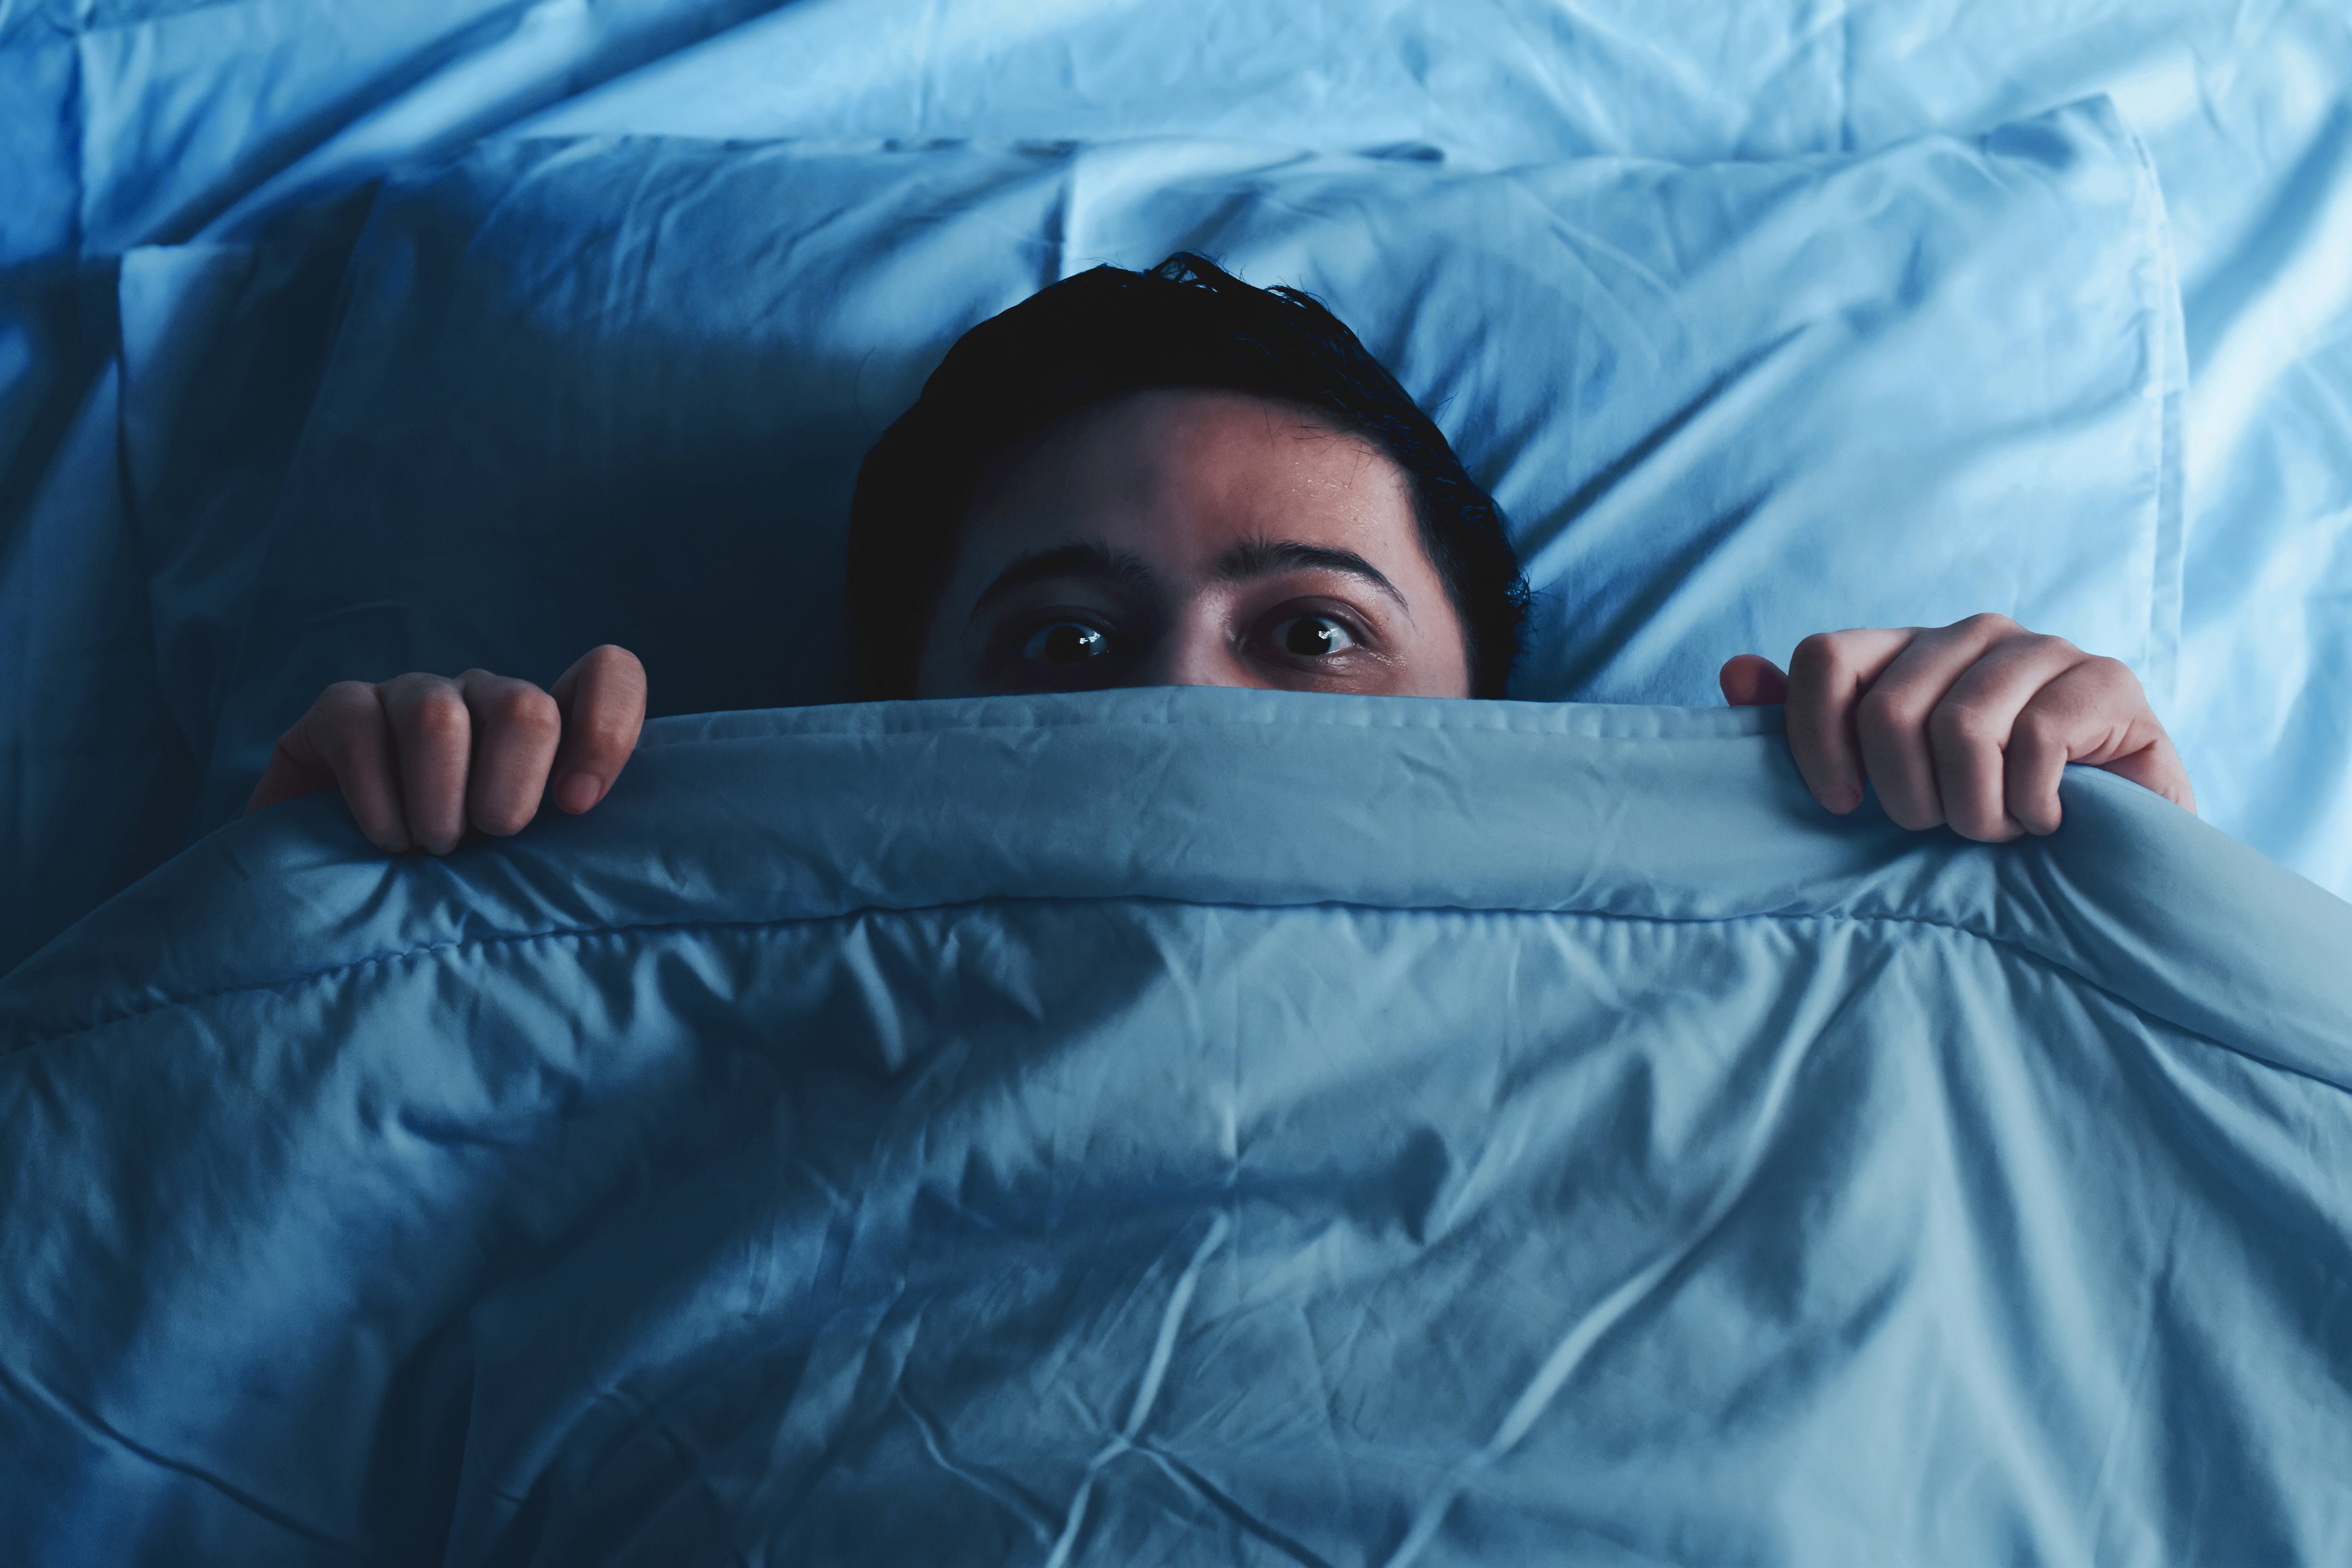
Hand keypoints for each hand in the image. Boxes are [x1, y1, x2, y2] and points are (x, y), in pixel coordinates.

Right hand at [243, 645, 646, 853]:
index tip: (577, 804)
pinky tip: (385, 842)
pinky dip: (378, 804)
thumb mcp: (530, 863)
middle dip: (508, 792)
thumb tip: (599, 838)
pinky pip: (362, 731)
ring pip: (438, 718)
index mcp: (548, 727)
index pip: (609, 672)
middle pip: (524, 706)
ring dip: (437, 805)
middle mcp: (485, 697)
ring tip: (431, 848)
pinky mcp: (342, 706)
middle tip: (485, 839)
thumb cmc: (457, 886)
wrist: (344, 895)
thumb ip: (574, 840)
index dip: (606, 727)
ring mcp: (413, 694)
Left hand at [1720, 613, 2193, 841]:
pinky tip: (2048, 820)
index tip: (1842, 807)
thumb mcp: (1882, 784)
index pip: (1825, 657)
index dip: (1816, 739)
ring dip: (1973, 810)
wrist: (2106, 857)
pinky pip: (2038, 741)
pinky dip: (2032, 805)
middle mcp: (1972, 633)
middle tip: (1942, 828)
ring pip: (1962, 727)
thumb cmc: (1980, 816)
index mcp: (1907, 651)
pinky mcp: (2108, 679)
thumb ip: (1809, 729)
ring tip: (1996, 828)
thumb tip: (1737, 673)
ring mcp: (2043, 649)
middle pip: (1889, 708)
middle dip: (1907, 798)